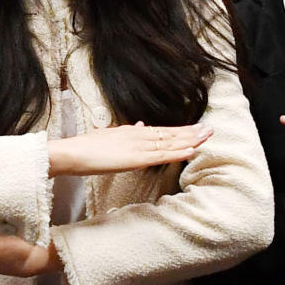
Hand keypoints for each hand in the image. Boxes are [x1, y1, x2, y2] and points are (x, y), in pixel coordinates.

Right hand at [50, 120, 212, 175]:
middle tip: (211, 129)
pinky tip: (191, 149)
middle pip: (170, 134)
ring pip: (170, 143)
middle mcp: (139, 135)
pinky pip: (161, 155)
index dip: (180, 130)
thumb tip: (142, 126)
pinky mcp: (136, 158)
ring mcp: (138, 146)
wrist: (73, 152)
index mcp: (133, 132)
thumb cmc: (86, 147)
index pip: (162, 131)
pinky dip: (178, 152)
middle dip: (191, 132)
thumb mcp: (110, 136)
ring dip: (190, 140)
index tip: (196, 128)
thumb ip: (127, 132)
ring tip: (207, 136)